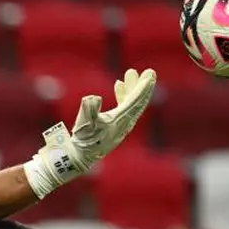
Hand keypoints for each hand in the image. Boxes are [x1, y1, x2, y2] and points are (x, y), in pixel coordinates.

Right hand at [24, 68, 156, 197]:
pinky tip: (118, 85)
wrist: (79, 156)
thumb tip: (93, 98)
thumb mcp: (84, 123)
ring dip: (131, 88)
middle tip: (149, 72)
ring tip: (129, 74)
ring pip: (131, 103)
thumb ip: (89, 109)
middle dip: (142, 86)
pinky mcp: (114, 125)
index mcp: (121, 120)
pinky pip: (124, 107)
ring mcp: (121, 124)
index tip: (150, 74)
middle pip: (138, 101)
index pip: (136, 101)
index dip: (143, 87)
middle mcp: (125, 122)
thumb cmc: (82, 140)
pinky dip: (123, 95)